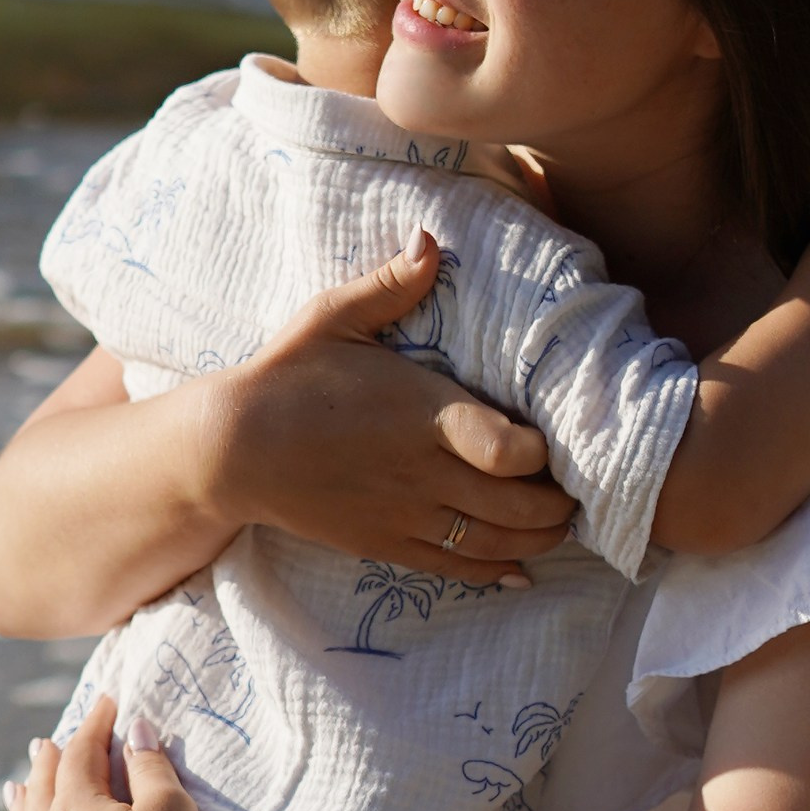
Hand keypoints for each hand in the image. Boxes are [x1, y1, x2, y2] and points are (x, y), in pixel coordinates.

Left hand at [0, 702, 211, 810]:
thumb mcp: (171, 810)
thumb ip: (150, 766)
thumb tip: (135, 730)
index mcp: (74, 807)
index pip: (80, 753)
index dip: (94, 725)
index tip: (105, 703)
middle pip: (40, 793)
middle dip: (48, 763)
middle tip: (46, 744)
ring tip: (16, 791)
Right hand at [225, 239, 575, 583]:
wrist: (232, 449)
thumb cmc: (287, 377)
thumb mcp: (333, 318)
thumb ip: (391, 284)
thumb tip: (431, 238)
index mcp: (421, 414)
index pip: (509, 449)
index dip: (543, 452)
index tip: (550, 438)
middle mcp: (422, 472)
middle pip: (517, 506)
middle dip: (559, 503)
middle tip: (577, 488)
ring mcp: (406, 515)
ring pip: (494, 543)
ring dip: (539, 539)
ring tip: (560, 525)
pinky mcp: (386, 544)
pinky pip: (455, 569)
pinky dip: (496, 572)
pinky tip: (521, 569)